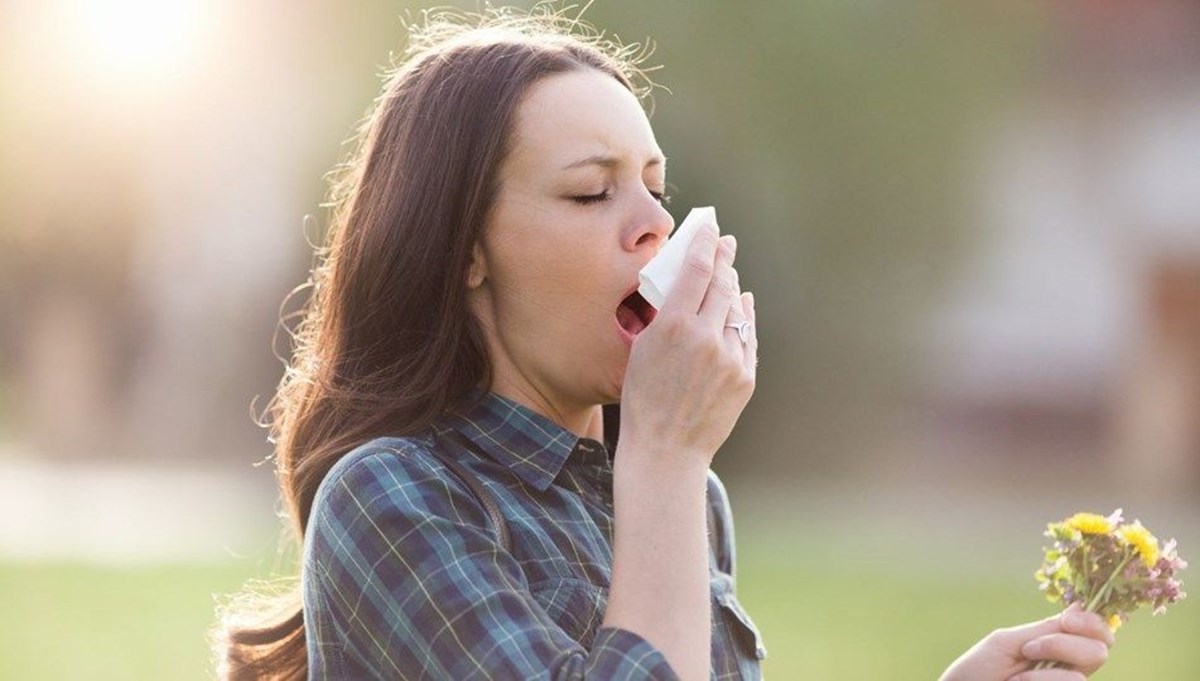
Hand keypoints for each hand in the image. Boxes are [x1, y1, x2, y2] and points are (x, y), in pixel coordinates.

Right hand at [618, 223, 756, 469]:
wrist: (666, 450)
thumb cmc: (643, 399)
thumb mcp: (642, 349)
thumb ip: (666, 316)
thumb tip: (686, 288)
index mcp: (673, 326)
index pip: (696, 269)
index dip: (705, 244)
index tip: (710, 229)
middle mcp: (705, 336)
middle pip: (722, 284)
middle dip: (724, 259)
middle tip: (725, 242)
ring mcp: (729, 357)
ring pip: (737, 309)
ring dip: (733, 288)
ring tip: (729, 274)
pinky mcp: (745, 376)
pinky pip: (746, 337)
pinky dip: (743, 318)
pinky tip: (742, 306)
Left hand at [939, 603, 1114, 680]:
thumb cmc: (977, 671)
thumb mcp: (1009, 642)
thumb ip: (1045, 629)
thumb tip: (1080, 607)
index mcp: (1056, 647)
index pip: (1097, 632)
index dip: (1092, 622)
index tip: (1068, 620)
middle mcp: (1066, 669)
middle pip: (1099, 651)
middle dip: (1063, 645)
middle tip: (1028, 649)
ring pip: (1080, 675)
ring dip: (1043, 671)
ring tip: (1014, 677)